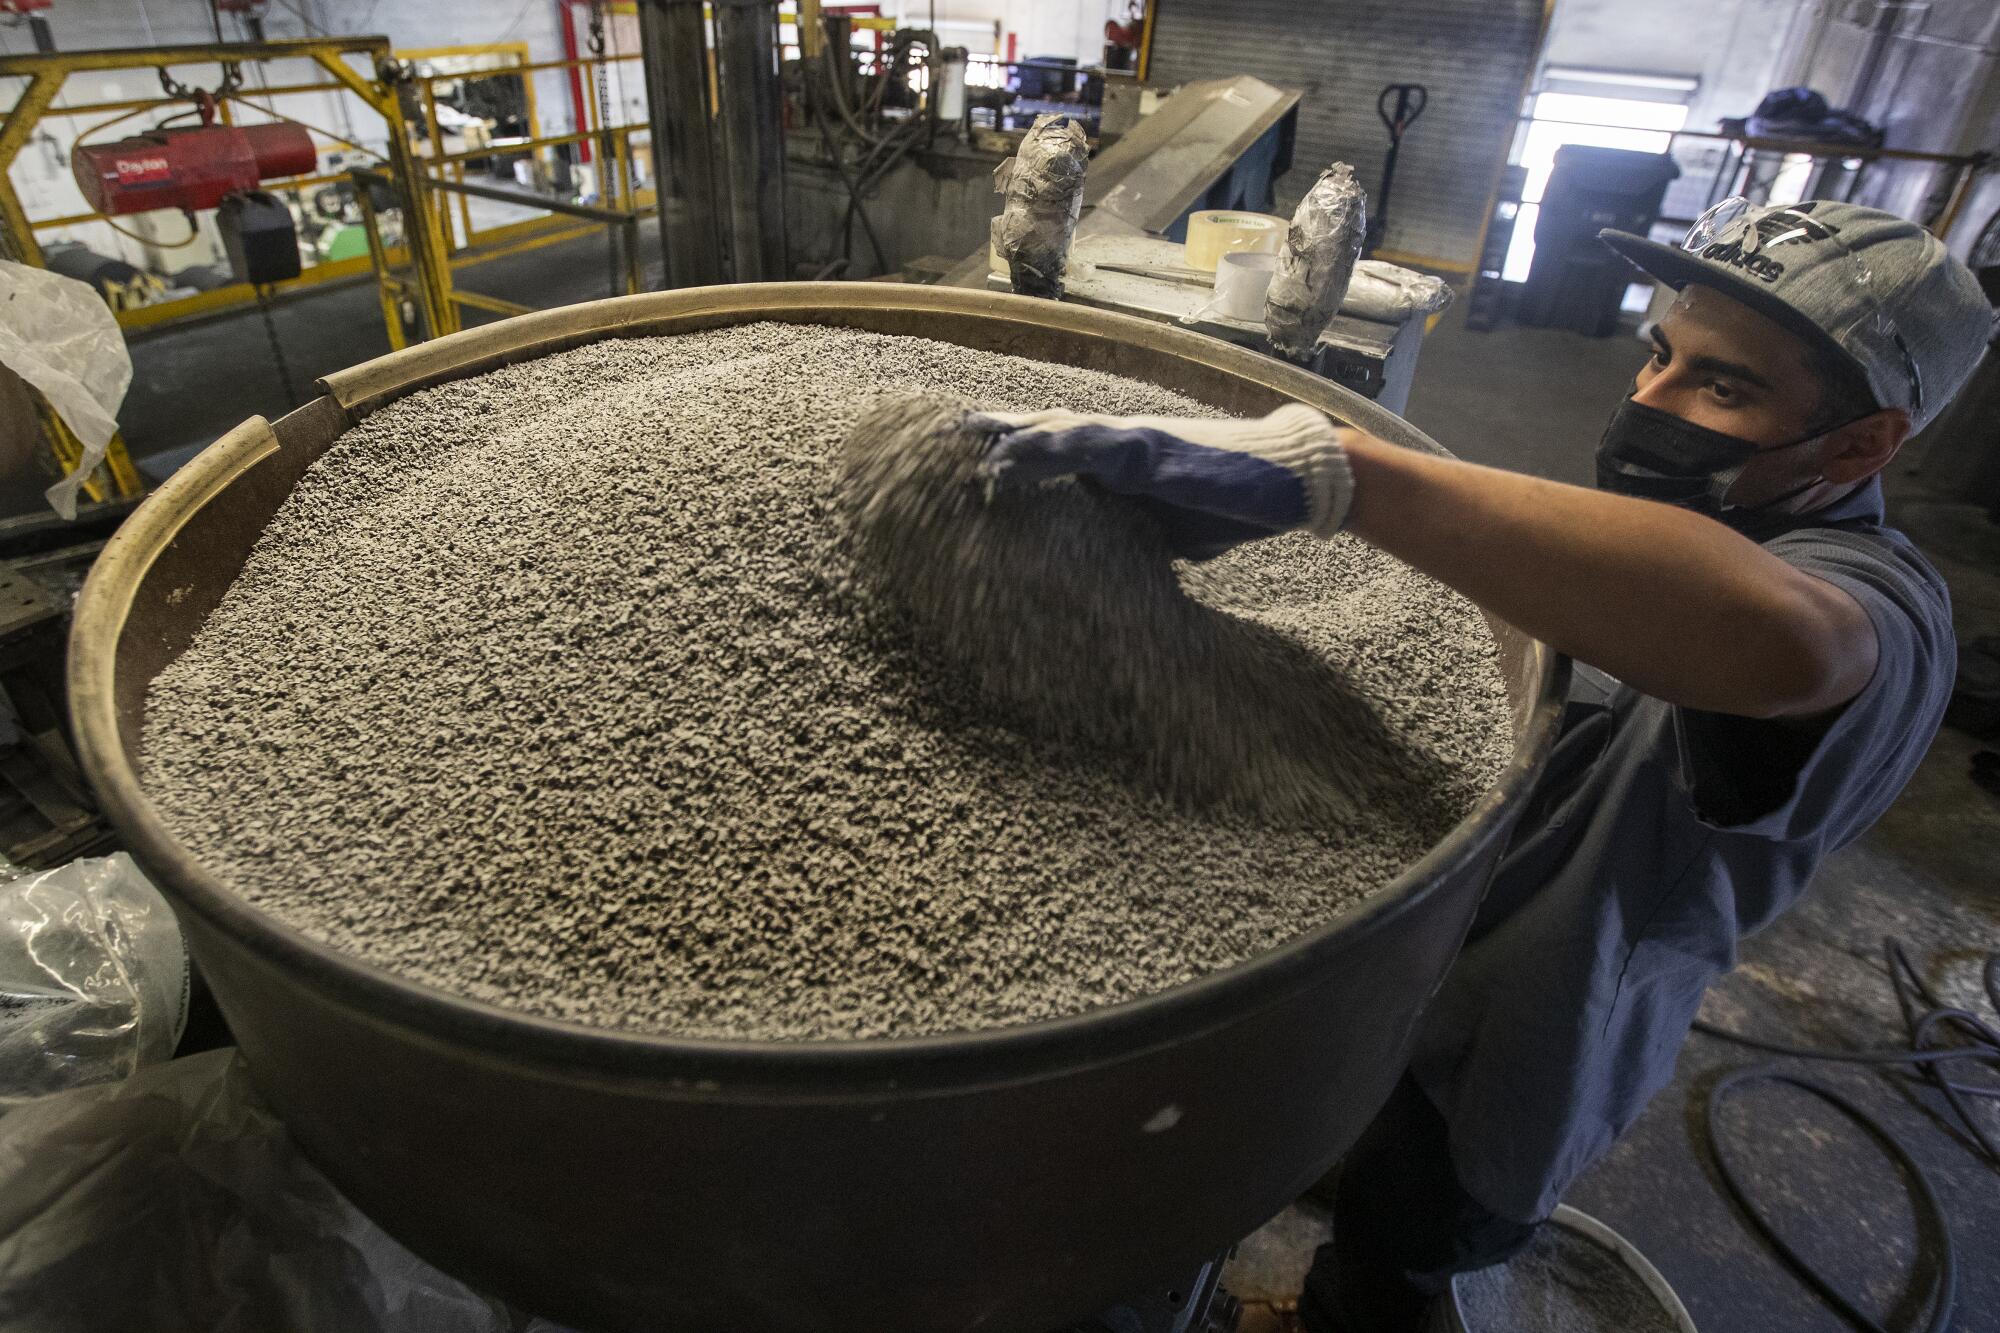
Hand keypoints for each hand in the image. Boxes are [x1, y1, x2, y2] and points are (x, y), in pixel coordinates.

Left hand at [973, 403, 1355, 558]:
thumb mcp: (1167, 532)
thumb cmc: (1230, 505)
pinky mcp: (1146, 451)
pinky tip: (1006, 460)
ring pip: (1050, 432)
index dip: (1006, 452)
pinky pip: (1083, 448)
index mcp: (1119, 460)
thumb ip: (1130, 536)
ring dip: (1000, 439)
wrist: (1289, 482)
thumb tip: (1104, 573)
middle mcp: (1117, 441)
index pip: (1050, 450)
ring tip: (953, 445)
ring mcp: (1130, 440)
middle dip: (987, 435)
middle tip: (933, 439)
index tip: (958, 463)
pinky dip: (1041, 452)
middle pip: (1038, 431)